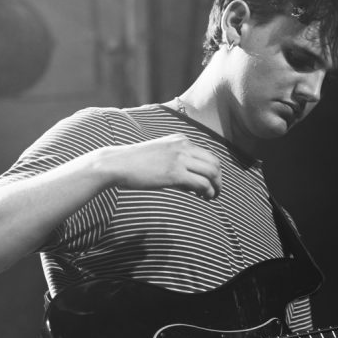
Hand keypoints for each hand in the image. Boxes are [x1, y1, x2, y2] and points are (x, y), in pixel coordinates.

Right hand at [103, 134, 221, 198]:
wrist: (118, 163)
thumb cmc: (136, 163)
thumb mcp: (161, 156)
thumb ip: (178, 164)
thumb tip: (193, 184)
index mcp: (180, 140)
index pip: (208, 154)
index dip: (214, 171)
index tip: (210, 183)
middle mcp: (183, 146)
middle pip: (215, 163)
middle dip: (219, 180)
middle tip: (215, 192)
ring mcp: (180, 158)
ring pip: (212, 173)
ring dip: (215, 188)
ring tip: (210, 197)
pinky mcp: (175, 173)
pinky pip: (202, 184)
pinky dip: (207, 192)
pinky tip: (203, 198)